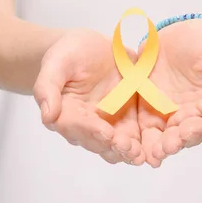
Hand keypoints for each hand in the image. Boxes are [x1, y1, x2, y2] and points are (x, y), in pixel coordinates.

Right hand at [33, 29, 144, 164]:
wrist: (90, 48)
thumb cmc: (69, 53)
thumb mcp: (57, 62)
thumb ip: (48, 86)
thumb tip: (47, 115)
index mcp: (65, 113)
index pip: (75, 126)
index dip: (90, 130)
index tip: (105, 133)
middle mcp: (85, 125)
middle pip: (97, 142)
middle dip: (113, 146)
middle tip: (128, 148)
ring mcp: (106, 125)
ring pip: (115, 146)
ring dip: (127, 152)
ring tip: (140, 154)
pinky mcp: (126, 121)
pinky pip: (134, 138)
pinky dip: (142, 145)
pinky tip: (154, 149)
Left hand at [137, 19, 201, 167]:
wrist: (178, 32)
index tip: (190, 131)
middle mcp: (196, 115)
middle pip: (190, 136)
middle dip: (178, 142)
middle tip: (167, 146)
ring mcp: (172, 116)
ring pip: (168, 139)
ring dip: (160, 148)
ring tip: (152, 153)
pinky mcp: (150, 113)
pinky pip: (146, 131)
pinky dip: (142, 141)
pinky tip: (134, 147)